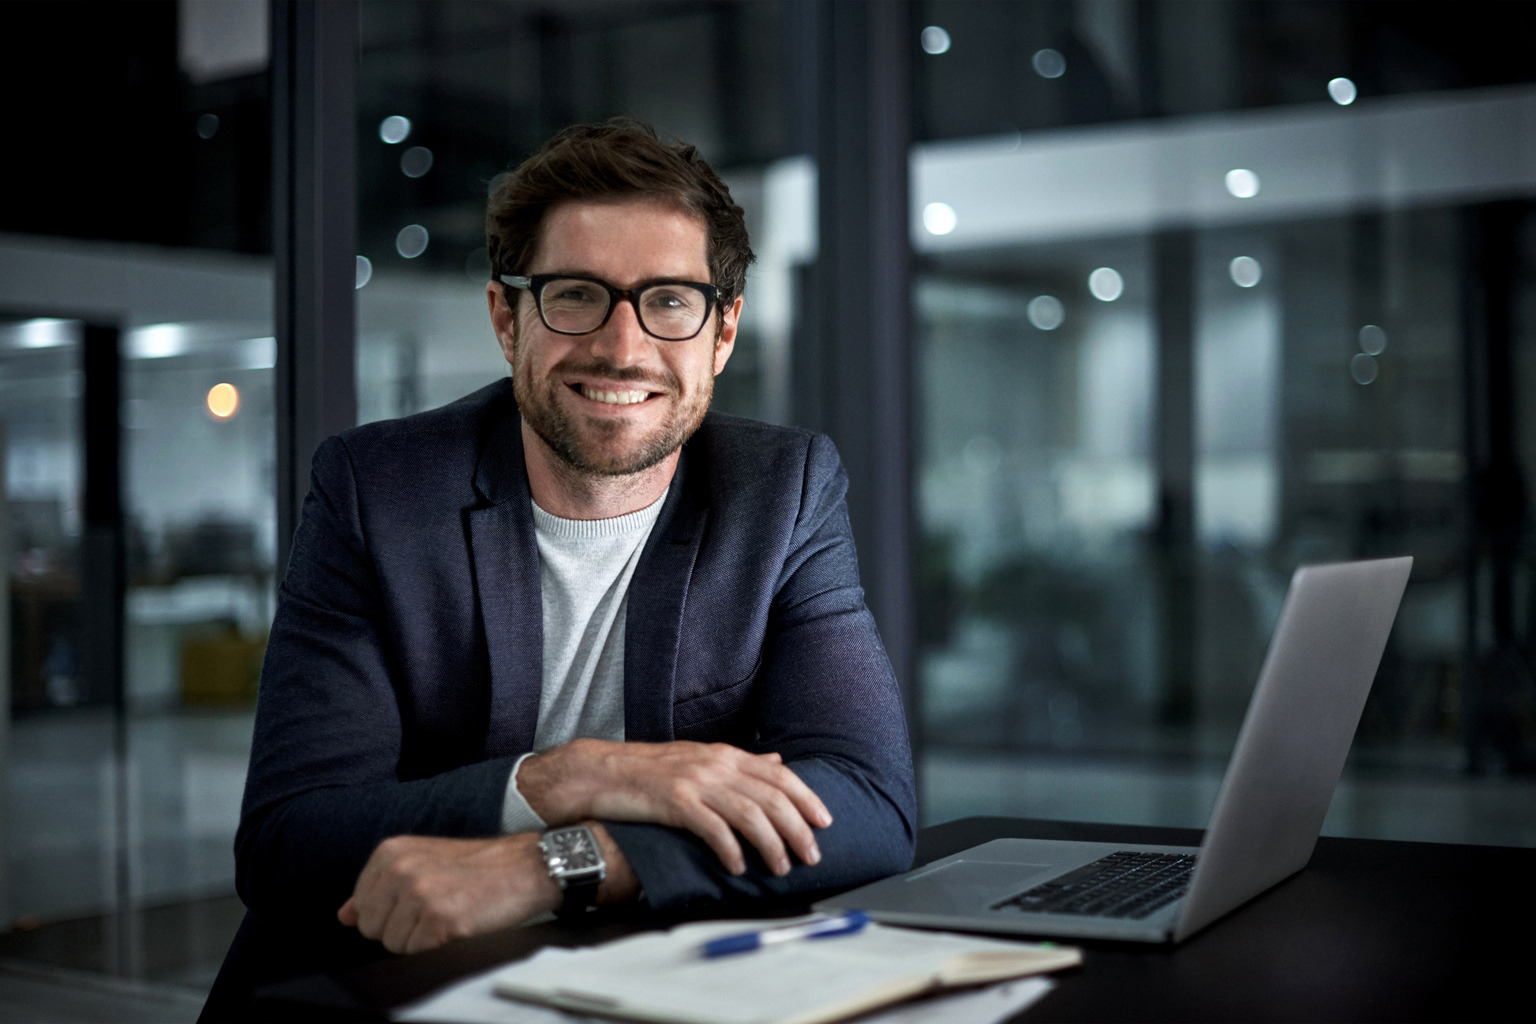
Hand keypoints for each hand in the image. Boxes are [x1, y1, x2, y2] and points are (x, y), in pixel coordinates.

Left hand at [337, 826, 636, 953]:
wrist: (526, 866)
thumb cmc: (477, 866)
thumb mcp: (422, 861)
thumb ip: (379, 887)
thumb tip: (346, 915)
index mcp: (392, 851)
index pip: (360, 906)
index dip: (388, 912)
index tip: (418, 900)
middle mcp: (401, 869)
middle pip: (372, 928)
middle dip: (400, 928)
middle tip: (436, 908)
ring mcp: (420, 894)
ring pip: (393, 944)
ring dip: (419, 938)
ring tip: (449, 914)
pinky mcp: (440, 919)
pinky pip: (417, 951)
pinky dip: (436, 945)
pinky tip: (459, 922)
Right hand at [516, 740, 831, 876]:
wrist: (601, 772)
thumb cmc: (651, 771)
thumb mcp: (701, 758)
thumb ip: (741, 763)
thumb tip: (777, 761)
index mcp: (725, 754)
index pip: (779, 774)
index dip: (806, 797)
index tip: (824, 821)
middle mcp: (715, 764)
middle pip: (770, 796)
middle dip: (797, 828)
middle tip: (811, 854)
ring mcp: (695, 781)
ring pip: (748, 813)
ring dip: (771, 844)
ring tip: (781, 867)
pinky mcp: (674, 802)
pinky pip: (712, 827)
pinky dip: (730, 849)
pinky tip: (739, 866)